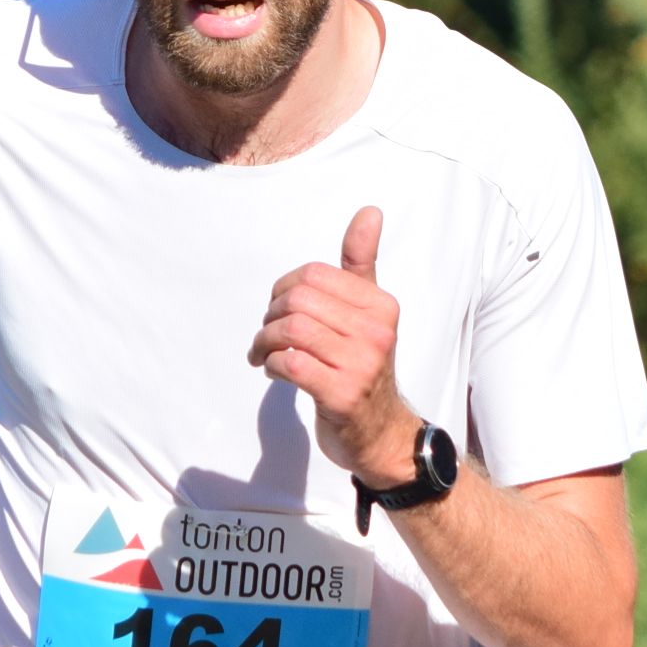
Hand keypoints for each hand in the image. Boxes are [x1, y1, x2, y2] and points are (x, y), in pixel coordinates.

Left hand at [248, 205, 418, 484]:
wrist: (382, 434)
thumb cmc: (364, 368)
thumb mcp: (368, 313)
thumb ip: (362, 264)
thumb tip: (370, 211)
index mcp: (381, 305)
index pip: (314, 275)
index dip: (284, 288)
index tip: (280, 309)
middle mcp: (376, 332)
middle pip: (298, 300)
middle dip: (271, 317)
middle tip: (267, 336)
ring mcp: (361, 365)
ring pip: (290, 331)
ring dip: (265, 343)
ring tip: (264, 354)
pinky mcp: (342, 395)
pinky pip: (290, 364)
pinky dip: (272, 365)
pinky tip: (275, 373)